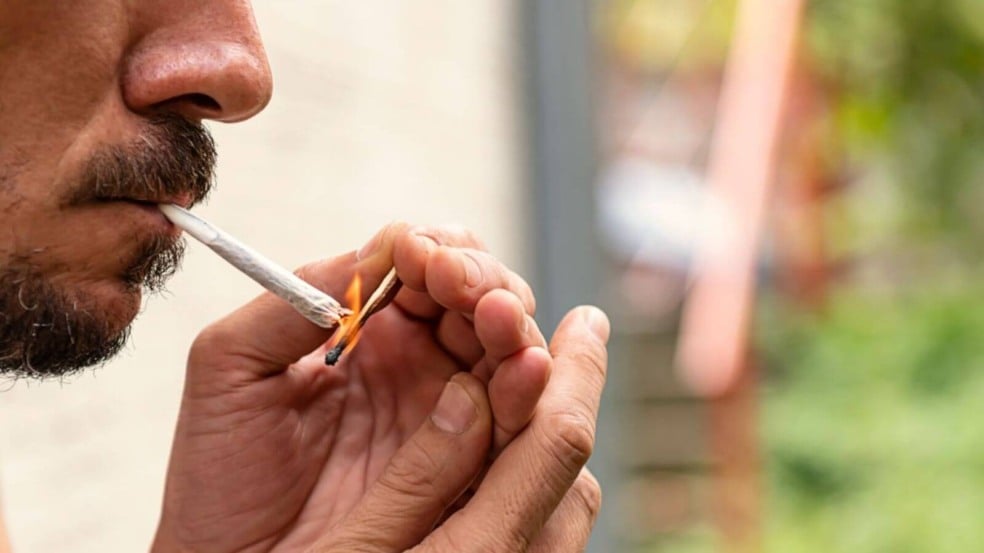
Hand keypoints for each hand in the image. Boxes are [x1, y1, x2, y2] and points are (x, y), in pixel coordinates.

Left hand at [152, 223, 575, 551]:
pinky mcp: (471, 469)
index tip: (419, 251)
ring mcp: (451, 415)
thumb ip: (293, 300)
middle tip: (464, 283)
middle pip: (481, 301)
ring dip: (511, 328)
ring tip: (496, 315)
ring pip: (506, 354)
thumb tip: (376, 248)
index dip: (433, 250)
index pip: (426, 269)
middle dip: (482, 281)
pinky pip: (513, 422)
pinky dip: (527, 390)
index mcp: (368, 332)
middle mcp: (420, 366)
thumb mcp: (231, 368)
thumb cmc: (218, 477)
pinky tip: (524, 368)